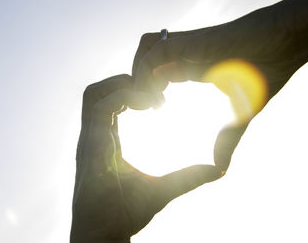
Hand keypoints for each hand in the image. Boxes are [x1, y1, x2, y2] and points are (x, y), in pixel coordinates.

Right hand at [70, 74, 222, 242]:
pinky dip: (123, 98)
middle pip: (98, 90)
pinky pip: (99, 108)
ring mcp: (89, 139)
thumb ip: (187, 176)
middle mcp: (94, 135)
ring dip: (122, 86)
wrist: (103, 234)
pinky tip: (148, 107)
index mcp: (106, 140)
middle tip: (157, 92)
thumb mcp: (164, 189)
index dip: (132, 90)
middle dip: (125, 80)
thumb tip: (217, 169)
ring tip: (151, 98)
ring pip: (93, 94)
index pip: (110, 101)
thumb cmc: (125, 213)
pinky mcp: (90, 145)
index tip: (162, 98)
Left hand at [132, 0, 307, 171]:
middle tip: (140, 109)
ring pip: (144, 52)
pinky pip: (152, 52)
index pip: (155, 75)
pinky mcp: (186, 42)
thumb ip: (226, 138)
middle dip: (135, 84)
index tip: (151, 113)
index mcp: (190, 68)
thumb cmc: (265, 74)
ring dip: (138, 76)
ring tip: (147, 102)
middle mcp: (182, 56)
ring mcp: (183, 48)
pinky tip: (156, 95)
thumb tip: (220, 167)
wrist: (283, 45)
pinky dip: (146, 71)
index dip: (147, 92)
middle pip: (143, 61)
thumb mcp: (238, 115)